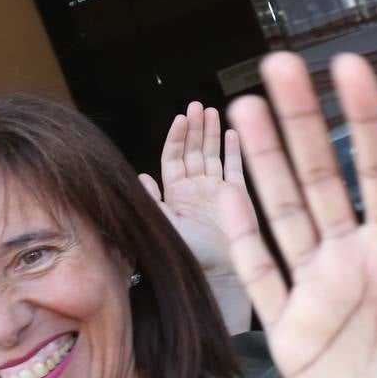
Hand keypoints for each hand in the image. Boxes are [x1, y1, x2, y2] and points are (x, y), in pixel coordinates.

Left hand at [141, 102, 252, 332]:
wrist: (219, 271)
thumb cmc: (190, 254)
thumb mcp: (164, 225)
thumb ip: (153, 200)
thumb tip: (139, 177)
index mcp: (176, 194)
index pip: (175, 158)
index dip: (177, 137)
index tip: (180, 119)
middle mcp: (196, 189)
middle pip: (195, 150)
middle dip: (195, 127)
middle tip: (197, 106)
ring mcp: (217, 190)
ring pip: (214, 154)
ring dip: (212, 132)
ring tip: (212, 111)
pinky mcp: (237, 194)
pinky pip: (235, 167)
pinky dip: (234, 149)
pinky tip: (232, 132)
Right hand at [219, 53, 376, 377]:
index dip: (364, 117)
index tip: (349, 65)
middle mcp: (352, 257)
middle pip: (320, 175)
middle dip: (299, 120)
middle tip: (278, 63)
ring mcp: (317, 291)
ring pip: (284, 212)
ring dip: (263, 162)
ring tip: (242, 104)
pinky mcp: (292, 334)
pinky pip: (260, 278)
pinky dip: (240, 238)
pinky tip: (223, 193)